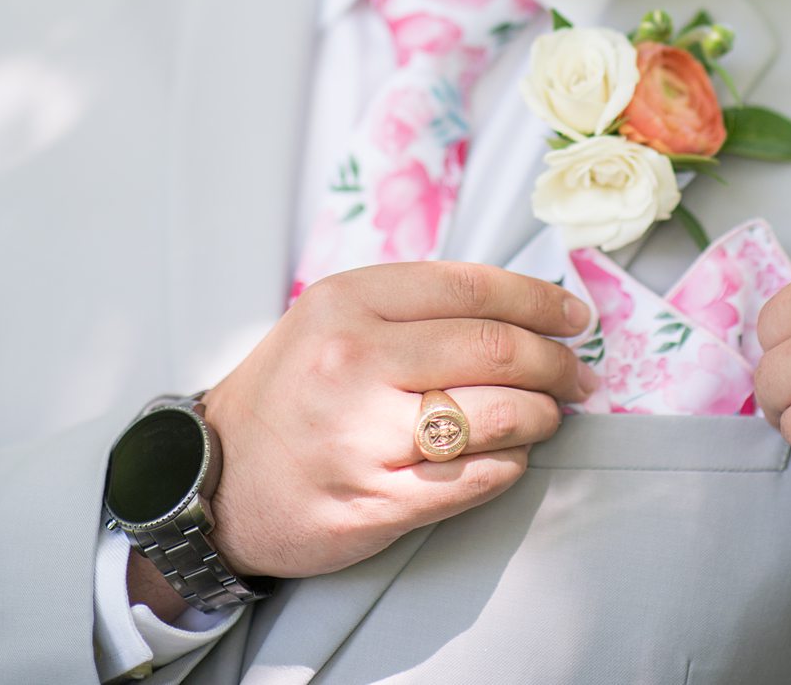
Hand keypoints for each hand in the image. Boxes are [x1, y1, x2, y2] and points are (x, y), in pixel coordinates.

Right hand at [202, 262, 593, 577]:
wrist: (213, 478)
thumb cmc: (291, 388)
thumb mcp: (332, 316)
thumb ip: (414, 305)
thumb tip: (520, 307)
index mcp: (348, 301)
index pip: (472, 287)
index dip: (539, 300)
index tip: (575, 316)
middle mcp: (355, 360)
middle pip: (494, 349)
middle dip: (555, 362)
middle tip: (577, 374)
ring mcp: (365, 435)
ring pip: (498, 415)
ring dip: (543, 415)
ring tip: (548, 414)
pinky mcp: (376, 502)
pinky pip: (478, 478)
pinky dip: (512, 464)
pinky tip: (511, 454)